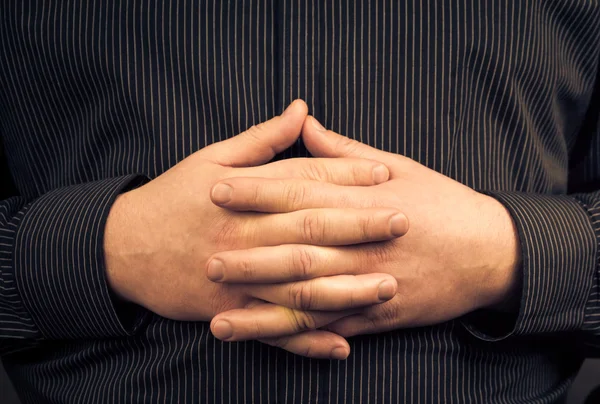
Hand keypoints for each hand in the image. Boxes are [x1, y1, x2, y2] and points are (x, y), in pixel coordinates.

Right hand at [103, 101, 407, 357]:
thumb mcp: (211, 159)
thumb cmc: (172, 198)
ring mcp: (240, 278)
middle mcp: (247, 236)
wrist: (123, 248)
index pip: (304, 180)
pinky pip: (274, 331)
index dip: (346, 175)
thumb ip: (262, 139)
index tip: (386, 173)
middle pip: (310, 230)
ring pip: (299, 286)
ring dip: (346, 288)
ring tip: (387, 285)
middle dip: (360, 226)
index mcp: (245, 195)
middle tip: (403, 222)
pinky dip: (307, 341)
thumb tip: (302, 109)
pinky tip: (342, 346)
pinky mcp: (231, 311)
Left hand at [209, 116, 521, 337]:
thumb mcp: (399, 166)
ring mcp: (368, 284)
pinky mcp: (379, 316)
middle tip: (206, 257)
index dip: (256, 191)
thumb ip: (345, 151)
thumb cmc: (442, 203)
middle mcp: (361, 244)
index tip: (218, 190)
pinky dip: (299, 339)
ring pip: (308, 299)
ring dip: (262, 309)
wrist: (489, 251)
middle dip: (249, 255)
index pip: (299, 192)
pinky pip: (333, 329)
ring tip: (220, 316)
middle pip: (296, 249)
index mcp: (362, 201)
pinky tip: (269, 342)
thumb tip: (305, 124)